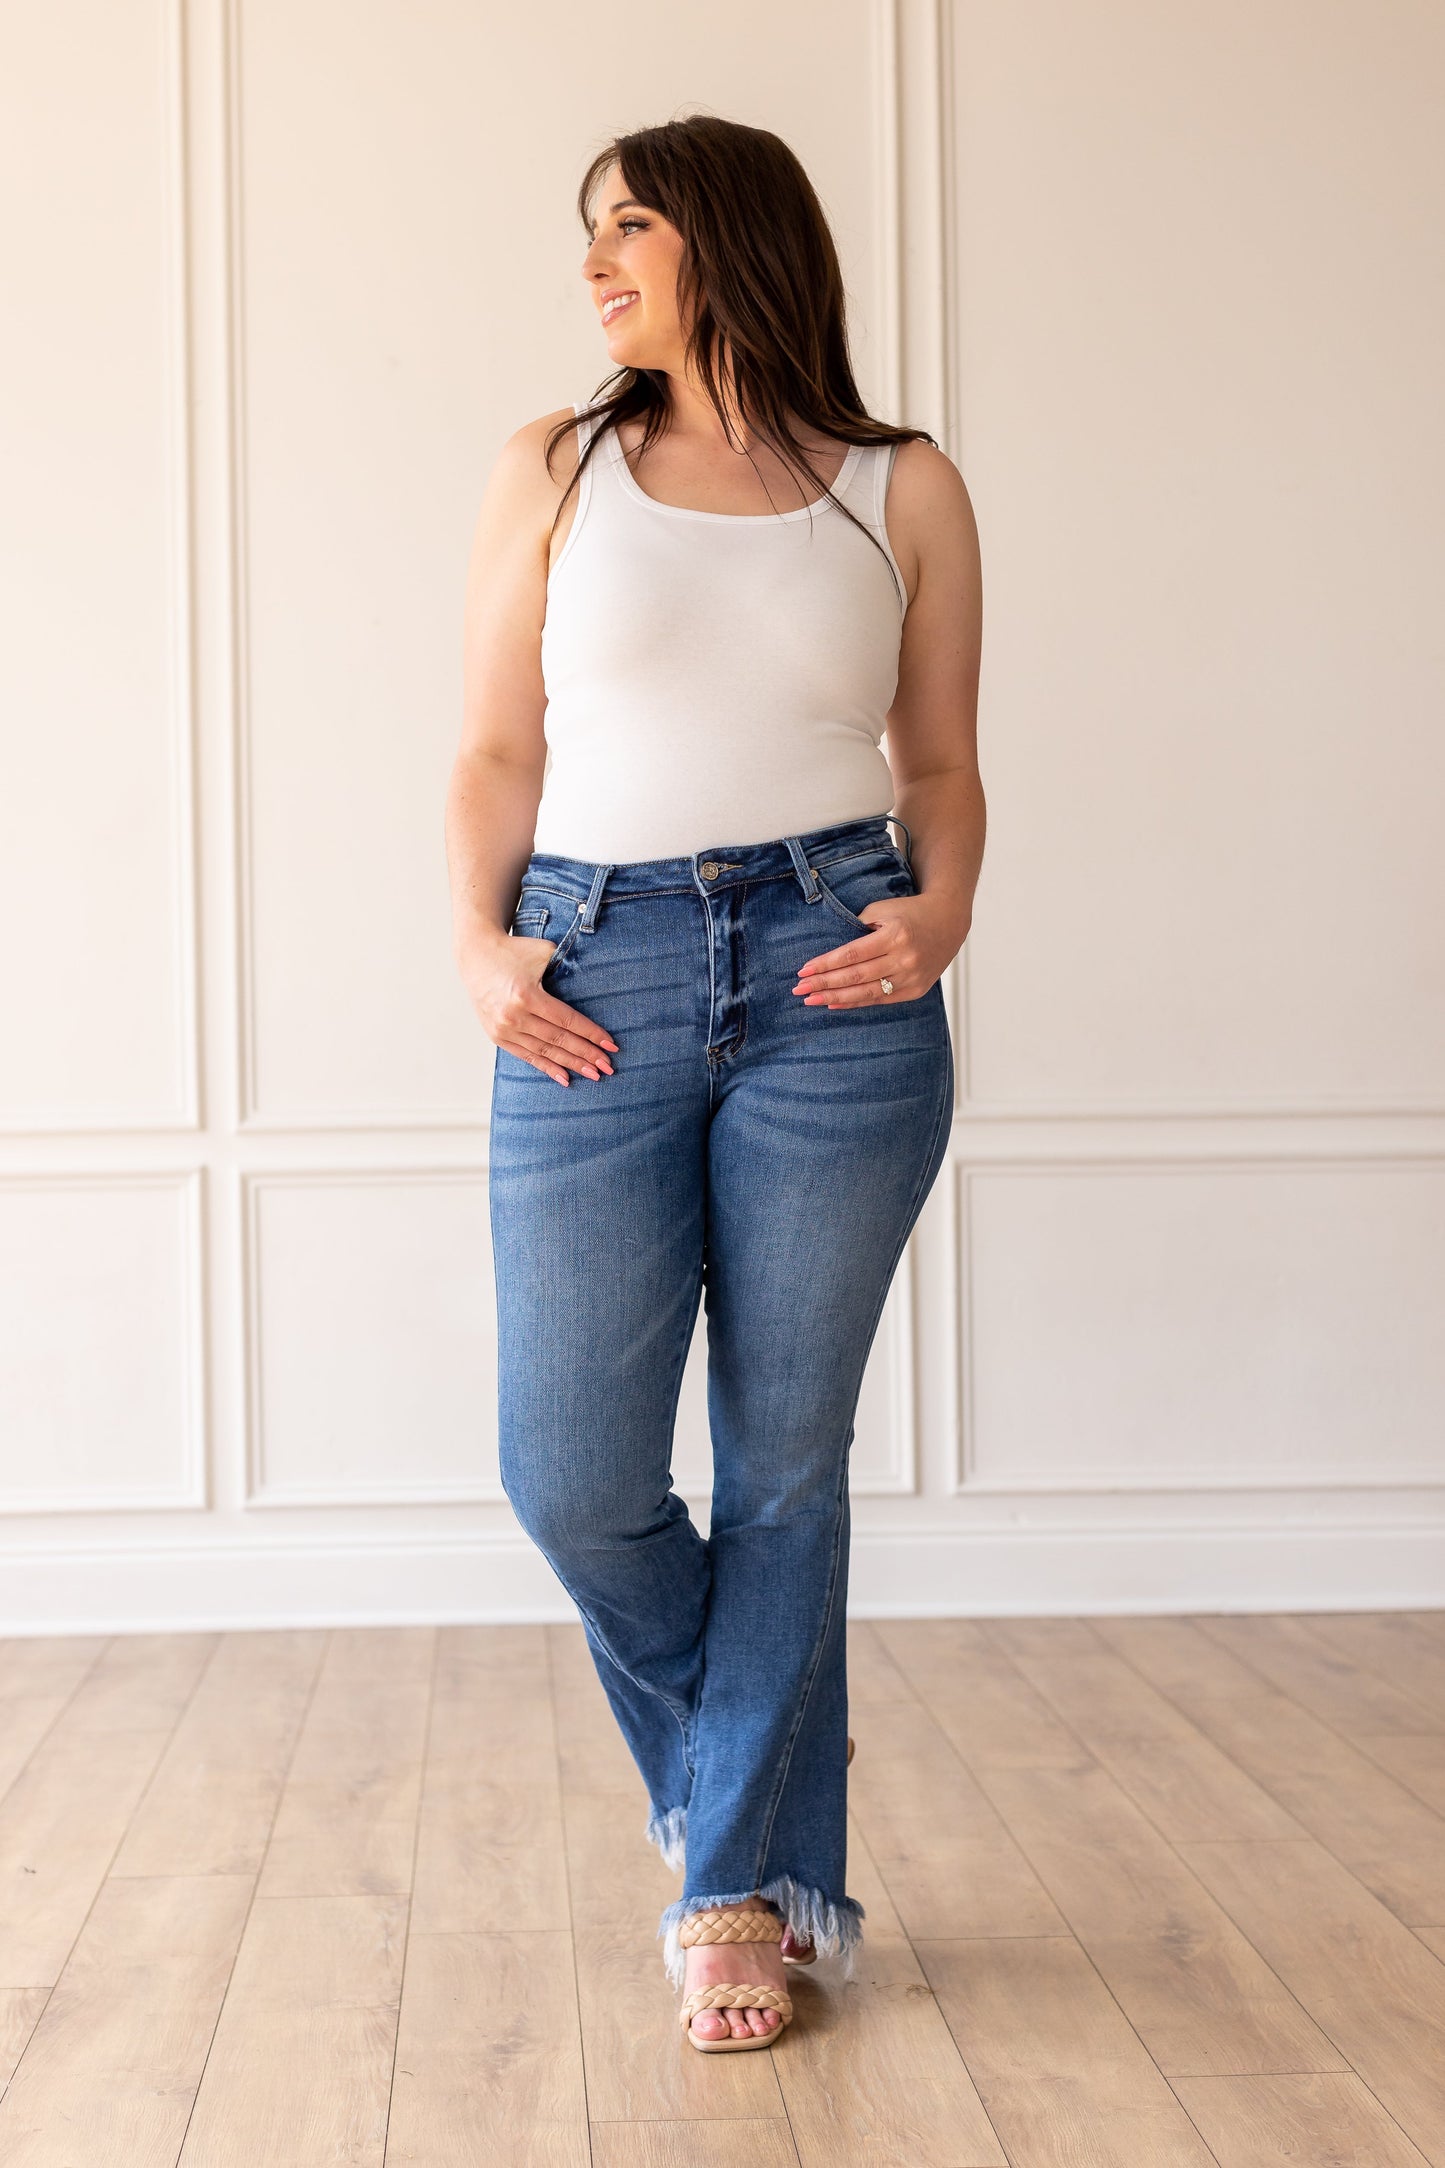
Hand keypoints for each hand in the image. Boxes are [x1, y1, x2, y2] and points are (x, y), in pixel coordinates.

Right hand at [459, 930, 618, 1086]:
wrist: (476, 955)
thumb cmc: (515, 951)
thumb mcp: (544, 952)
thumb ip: (567, 968)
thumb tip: (595, 984)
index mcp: (526, 995)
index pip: (566, 1021)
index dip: (591, 1034)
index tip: (611, 1045)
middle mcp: (513, 1016)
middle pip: (558, 1040)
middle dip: (586, 1055)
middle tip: (607, 1067)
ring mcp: (503, 1029)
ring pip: (544, 1051)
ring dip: (571, 1064)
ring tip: (593, 1075)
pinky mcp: (497, 1036)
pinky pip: (526, 1056)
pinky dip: (547, 1067)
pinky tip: (566, 1079)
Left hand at [791, 896, 967, 1007]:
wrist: (948, 921)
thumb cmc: (910, 912)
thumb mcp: (883, 910)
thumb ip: (858, 927)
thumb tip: (831, 954)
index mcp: (895, 935)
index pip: (852, 954)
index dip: (826, 964)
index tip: (803, 971)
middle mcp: (904, 959)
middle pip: (856, 976)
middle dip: (824, 984)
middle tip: (799, 990)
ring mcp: (911, 977)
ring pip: (866, 993)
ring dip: (835, 998)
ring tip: (811, 1000)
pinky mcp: (915, 990)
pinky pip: (880, 1000)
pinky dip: (856, 1002)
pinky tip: (835, 1003)